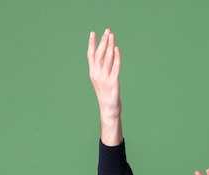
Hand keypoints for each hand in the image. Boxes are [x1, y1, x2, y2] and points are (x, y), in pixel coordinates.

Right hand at [87, 29, 122, 145]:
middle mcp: (97, 74)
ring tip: (112, 36)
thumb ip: (102, 70)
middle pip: (100, 54)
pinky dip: (116, 57)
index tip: (93, 33)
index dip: (92, 43)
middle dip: (103, 41)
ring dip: (110, 46)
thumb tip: (106, 58)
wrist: (108, 109)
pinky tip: (117, 49)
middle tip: (107, 31)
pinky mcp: (113, 82)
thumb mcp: (101, 81)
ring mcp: (104, 78)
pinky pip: (115, 67)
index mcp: (93, 73)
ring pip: (107, 58)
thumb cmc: (106, 95)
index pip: (91, 55)